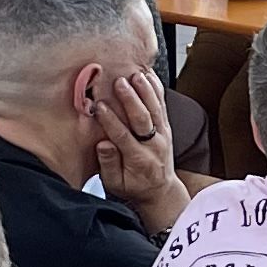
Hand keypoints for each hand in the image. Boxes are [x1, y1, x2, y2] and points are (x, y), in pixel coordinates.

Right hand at [80, 58, 179, 214]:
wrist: (161, 190)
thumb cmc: (133, 186)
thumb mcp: (115, 184)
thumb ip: (108, 164)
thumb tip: (103, 144)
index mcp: (138, 160)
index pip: (123, 136)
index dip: (111, 120)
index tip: (99, 106)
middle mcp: (153, 145)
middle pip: (142, 119)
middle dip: (131, 100)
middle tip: (120, 83)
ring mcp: (163, 135)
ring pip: (155, 109)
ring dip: (146, 91)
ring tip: (136, 75)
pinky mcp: (166, 127)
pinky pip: (163, 106)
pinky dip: (157, 90)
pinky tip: (150, 76)